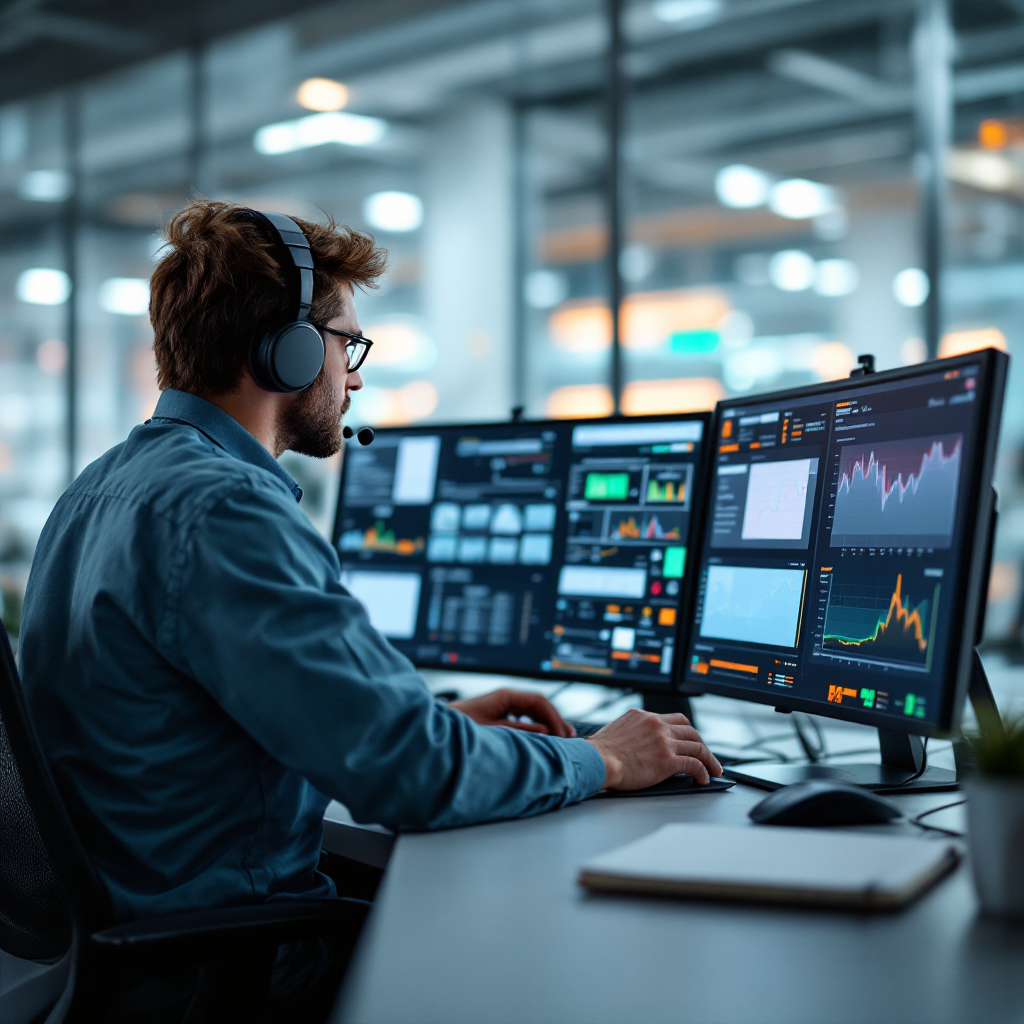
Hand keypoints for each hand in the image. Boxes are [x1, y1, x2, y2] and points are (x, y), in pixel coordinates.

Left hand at [449, 688, 575, 737]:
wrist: (435, 730)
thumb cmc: (460, 730)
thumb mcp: (493, 732)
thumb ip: (520, 731)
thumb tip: (544, 730)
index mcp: (505, 697)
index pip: (539, 701)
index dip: (555, 717)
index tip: (564, 734)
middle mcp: (504, 698)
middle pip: (537, 705)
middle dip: (554, 720)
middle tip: (570, 737)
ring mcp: (500, 705)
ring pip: (531, 710)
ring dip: (546, 723)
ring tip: (560, 738)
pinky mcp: (495, 714)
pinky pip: (521, 716)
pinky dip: (534, 726)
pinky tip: (540, 737)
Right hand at [587, 709, 721, 789]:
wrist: (597, 760)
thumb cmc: (599, 751)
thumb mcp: (616, 730)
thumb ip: (630, 731)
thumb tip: (632, 742)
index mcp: (643, 716)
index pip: (672, 719)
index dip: (684, 730)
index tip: (687, 738)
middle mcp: (656, 725)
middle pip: (689, 729)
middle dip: (700, 742)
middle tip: (705, 753)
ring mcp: (664, 742)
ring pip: (696, 746)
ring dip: (708, 758)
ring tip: (713, 769)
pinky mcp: (668, 761)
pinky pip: (693, 764)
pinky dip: (703, 771)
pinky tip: (704, 778)